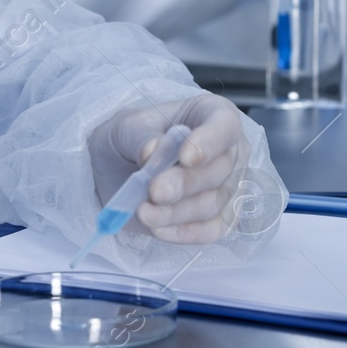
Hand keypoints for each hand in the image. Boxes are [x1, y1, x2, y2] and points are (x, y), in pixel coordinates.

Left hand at [87, 94, 249, 243]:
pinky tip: (158, 229)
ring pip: (213, 204)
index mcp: (212, 115)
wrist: (118, 168)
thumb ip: (141, 136)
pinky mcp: (219, 218)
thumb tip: (153, 151)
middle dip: (185, 183)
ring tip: (144, 211)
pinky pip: (210, 230)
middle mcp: (228, 150)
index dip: (210, 142)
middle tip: (154, 190)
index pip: (224, 125)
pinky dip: (184, 232)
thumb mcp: (126, 127)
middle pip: (220, 170)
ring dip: (176, 211)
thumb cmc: (131, 137)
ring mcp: (228, 186)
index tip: (185, 157)